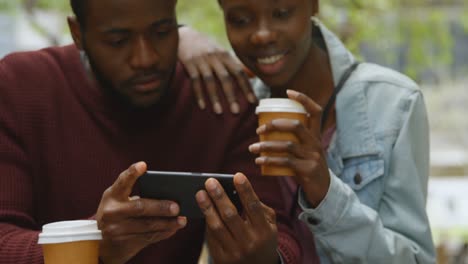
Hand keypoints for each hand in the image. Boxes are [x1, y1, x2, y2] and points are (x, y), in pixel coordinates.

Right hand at [96, 162, 186, 263]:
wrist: (102, 242)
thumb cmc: (117, 213)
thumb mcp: (119, 201)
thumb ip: (136, 194)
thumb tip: (168, 193)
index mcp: (112, 196)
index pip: (122, 182)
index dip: (132, 173)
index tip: (143, 165)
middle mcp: (112, 212)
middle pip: (140, 207)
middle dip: (160, 207)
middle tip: (177, 207)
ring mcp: (117, 230)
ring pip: (147, 225)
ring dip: (167, 223)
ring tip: (182, 220)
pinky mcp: (125, 243)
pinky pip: (149, 237)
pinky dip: (164, 232)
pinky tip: (174, 228)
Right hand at [178, 26, 255, 113]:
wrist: (185, 36)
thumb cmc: (208, 48)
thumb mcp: (223, 53)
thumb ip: (237, 65)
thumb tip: (253, 76)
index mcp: (226, 56)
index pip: (239, 72)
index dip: (247, 87)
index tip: (253, 102)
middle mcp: (215, 57)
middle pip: (226, 78)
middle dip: (231, 95)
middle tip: (236, 111)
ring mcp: (202, 60)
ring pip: (210, 81)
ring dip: (215, 97)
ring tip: (219, 112)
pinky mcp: (189, 63)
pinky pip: (195, 81)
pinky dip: (198, 94)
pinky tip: (202, 106)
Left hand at [195, 173, 278, 263]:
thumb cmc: (263, 240)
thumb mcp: (269, 226)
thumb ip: (259, 208)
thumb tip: (238, 190)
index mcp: (264, 231)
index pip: (253, 207)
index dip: (245, 190)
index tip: (236, 175)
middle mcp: (249, 242)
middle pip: (231, 215)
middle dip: (219, 196)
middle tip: (210, 181)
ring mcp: (235, 252)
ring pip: (217, 226)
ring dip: (207, 208)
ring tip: (200, 193)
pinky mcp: (222, 259)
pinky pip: (211, 237)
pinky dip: (207, 222)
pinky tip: (203, 209)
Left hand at [248, 90, 330, 206]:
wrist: (322, 191)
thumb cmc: (308, 167)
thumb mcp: (306, 151)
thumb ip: (294, 140)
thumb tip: (268, 129)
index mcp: (316, 135)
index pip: (316, 111)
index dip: (304, 99)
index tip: (288, 92)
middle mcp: (316, 143)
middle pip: (296, 125)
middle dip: (275, 124)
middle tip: (259, 129)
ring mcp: (313, 156)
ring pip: (287, 145)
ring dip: (267, 146)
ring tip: (252, 148)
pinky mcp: (308, 169)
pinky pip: (286, 162)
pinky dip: (270, 160)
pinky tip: (259, 161)